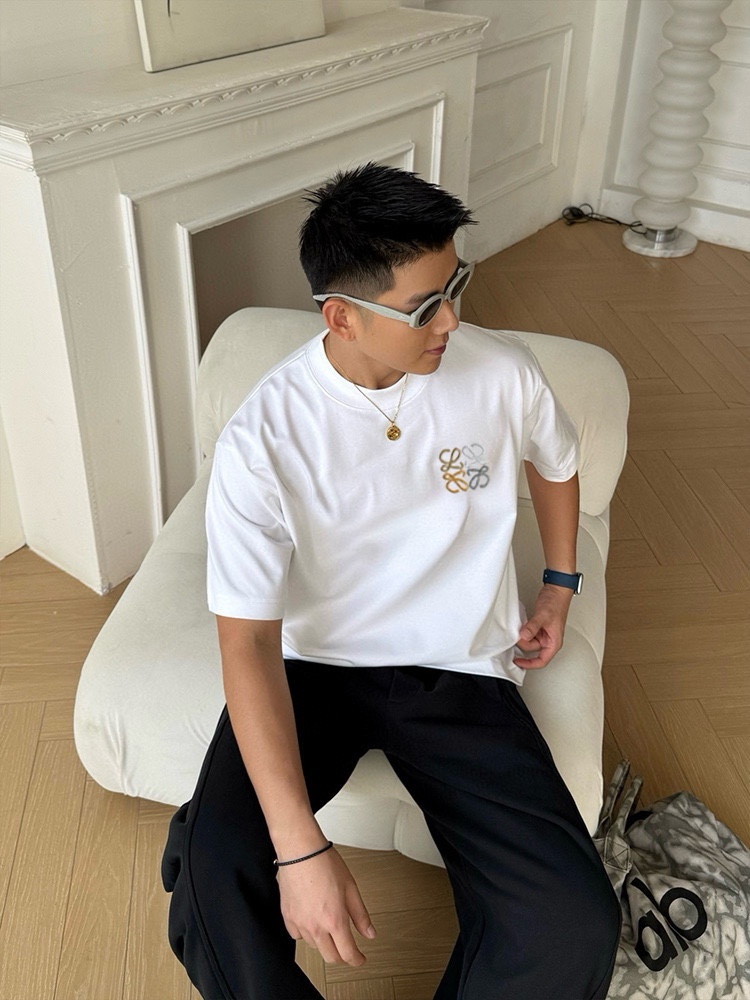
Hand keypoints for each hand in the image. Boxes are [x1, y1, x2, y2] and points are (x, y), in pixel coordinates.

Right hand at [277, 847, 375, 965]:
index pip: (347, 953)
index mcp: (334, 919)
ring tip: (330, 926)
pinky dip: (307, 933)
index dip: (357, 960)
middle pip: (330, 957)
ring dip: (325, 943)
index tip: (360, 959)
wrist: (300, 851)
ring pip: (315, 947)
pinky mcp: (287, 918)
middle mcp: (316, 926)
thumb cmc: (324, 863)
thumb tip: (369, 933)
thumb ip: (360, 915)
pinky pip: (298, 936)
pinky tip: (312, 921)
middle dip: (342, 956)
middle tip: (348, 947)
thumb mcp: (351, 887)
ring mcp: (300, 924)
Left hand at [513, 584, 572, 669]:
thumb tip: (524, 636)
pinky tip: (519, 627)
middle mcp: (549, 639)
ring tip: (517, 631)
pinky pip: (528, 633)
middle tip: (515, 637)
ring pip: (529, 641)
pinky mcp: (538, 627)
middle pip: (532, 650)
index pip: (542, 660)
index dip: (529, 664)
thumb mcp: (543, 616)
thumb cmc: (556, 602)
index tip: (518, 662)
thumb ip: (532, 627)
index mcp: (554, 642)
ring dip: (522, 637)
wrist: (556, 590)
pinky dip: (523, 632)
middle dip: (523, 644)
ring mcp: (544, 633)